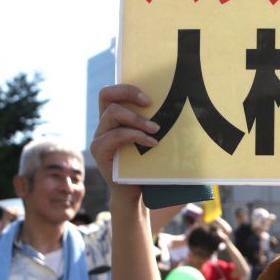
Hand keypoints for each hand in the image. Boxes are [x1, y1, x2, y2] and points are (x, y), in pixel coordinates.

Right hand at [88, 84, 161, 201]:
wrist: (135, 191)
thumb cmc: (146, 161)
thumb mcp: (149, 137)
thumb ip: (152, 122)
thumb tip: (180, 106)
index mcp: (114, 117)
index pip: (111, 92)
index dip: (127, 88)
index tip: (149, 98)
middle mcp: (103, 124)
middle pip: (106, 95)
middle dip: (129, 94)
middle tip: (149, 103)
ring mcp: (99, 137)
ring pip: (113, 114)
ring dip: (137, 119)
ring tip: (155, 129)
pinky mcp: (100, 151)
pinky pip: (115, 135)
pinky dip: (135, 136)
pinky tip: (151, 143)